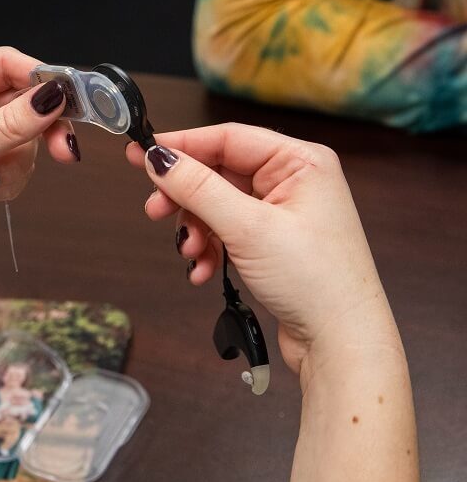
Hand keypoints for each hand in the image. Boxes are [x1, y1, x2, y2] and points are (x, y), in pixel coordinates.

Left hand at [0, 47, 76, 307]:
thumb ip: (9, 124)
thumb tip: (53, 96)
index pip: (4, 62)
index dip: (40, 77)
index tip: (70, 97)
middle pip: (24, 98)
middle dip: (38, 129)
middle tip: (62, 150)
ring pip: (27, 134)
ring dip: (16, 162)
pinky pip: (21, 162)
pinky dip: (10, 180)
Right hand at [127, 123, 398, 377]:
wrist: (341, 343)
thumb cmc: (316, 281)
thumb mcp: (248, 228)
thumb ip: (198, 188)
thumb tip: (158, 157)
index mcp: (300, 162)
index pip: (227, 138)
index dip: (181, 146)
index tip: (140, 153)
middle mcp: (294, 181)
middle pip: (218, 173)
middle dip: (186, 197)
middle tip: (155, 211)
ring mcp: (283, 213)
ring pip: (218, 205)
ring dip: (196, 229)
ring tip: (191, 254)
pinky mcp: (273, 243)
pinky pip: (227, 232)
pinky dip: (209, 249)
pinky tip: (203, 271)